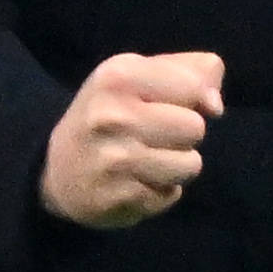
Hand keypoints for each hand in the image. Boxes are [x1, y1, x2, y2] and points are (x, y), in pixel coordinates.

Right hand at [41, 50, 223, 230]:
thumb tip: (215, 105)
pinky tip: (134, 183)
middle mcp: (113, 116)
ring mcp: (115, 160)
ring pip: (190, 165)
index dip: (190, 98)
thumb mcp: (139, 76)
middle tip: (151, 136)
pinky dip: (160, 192)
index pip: (193, 86)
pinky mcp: (121, 198)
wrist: (56, 172)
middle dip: (183, 135)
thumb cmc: (109, 115)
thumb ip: (190, 73)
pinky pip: (171, 195)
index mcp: (118, 76)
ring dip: (176, 166)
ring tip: (146, 161)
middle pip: (196, 128)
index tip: (165, 105)